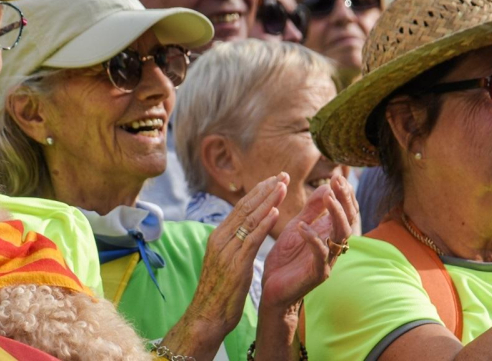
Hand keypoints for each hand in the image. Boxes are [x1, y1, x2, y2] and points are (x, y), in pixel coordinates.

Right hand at [188, 174, 285, 335]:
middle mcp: (220, 239)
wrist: (207, 315)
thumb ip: (234, 244)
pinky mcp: (235, 264)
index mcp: (218, 236)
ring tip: (283, 186)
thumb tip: (244, 232)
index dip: (258, 192)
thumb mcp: (226, 262)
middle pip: (245, 208)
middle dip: (265, 189)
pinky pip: (251, 239)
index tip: (274, 179)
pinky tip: (275, 213)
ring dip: (268, 201)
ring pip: (249, 219)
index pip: (240, 207)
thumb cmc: (219, 292)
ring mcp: (226, 250)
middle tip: (283, 175)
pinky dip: (264, 224)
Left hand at [260, 176, 356, 308]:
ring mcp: (327, 260)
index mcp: (329, 234)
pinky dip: (313, 238)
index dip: (344, 193)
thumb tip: (327, 187)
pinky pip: (320, 254)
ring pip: (341, 235)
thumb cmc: (285, 258)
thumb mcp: (297, 227)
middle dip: (345, 199)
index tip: (337, 175)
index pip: (346, 210)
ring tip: (328, 197)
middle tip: (339, 180)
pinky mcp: (317, 273)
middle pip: (349, 219)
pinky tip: (302, 227)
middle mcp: (333, 246)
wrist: (272, 288)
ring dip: (336, 214)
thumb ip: (311, 209)